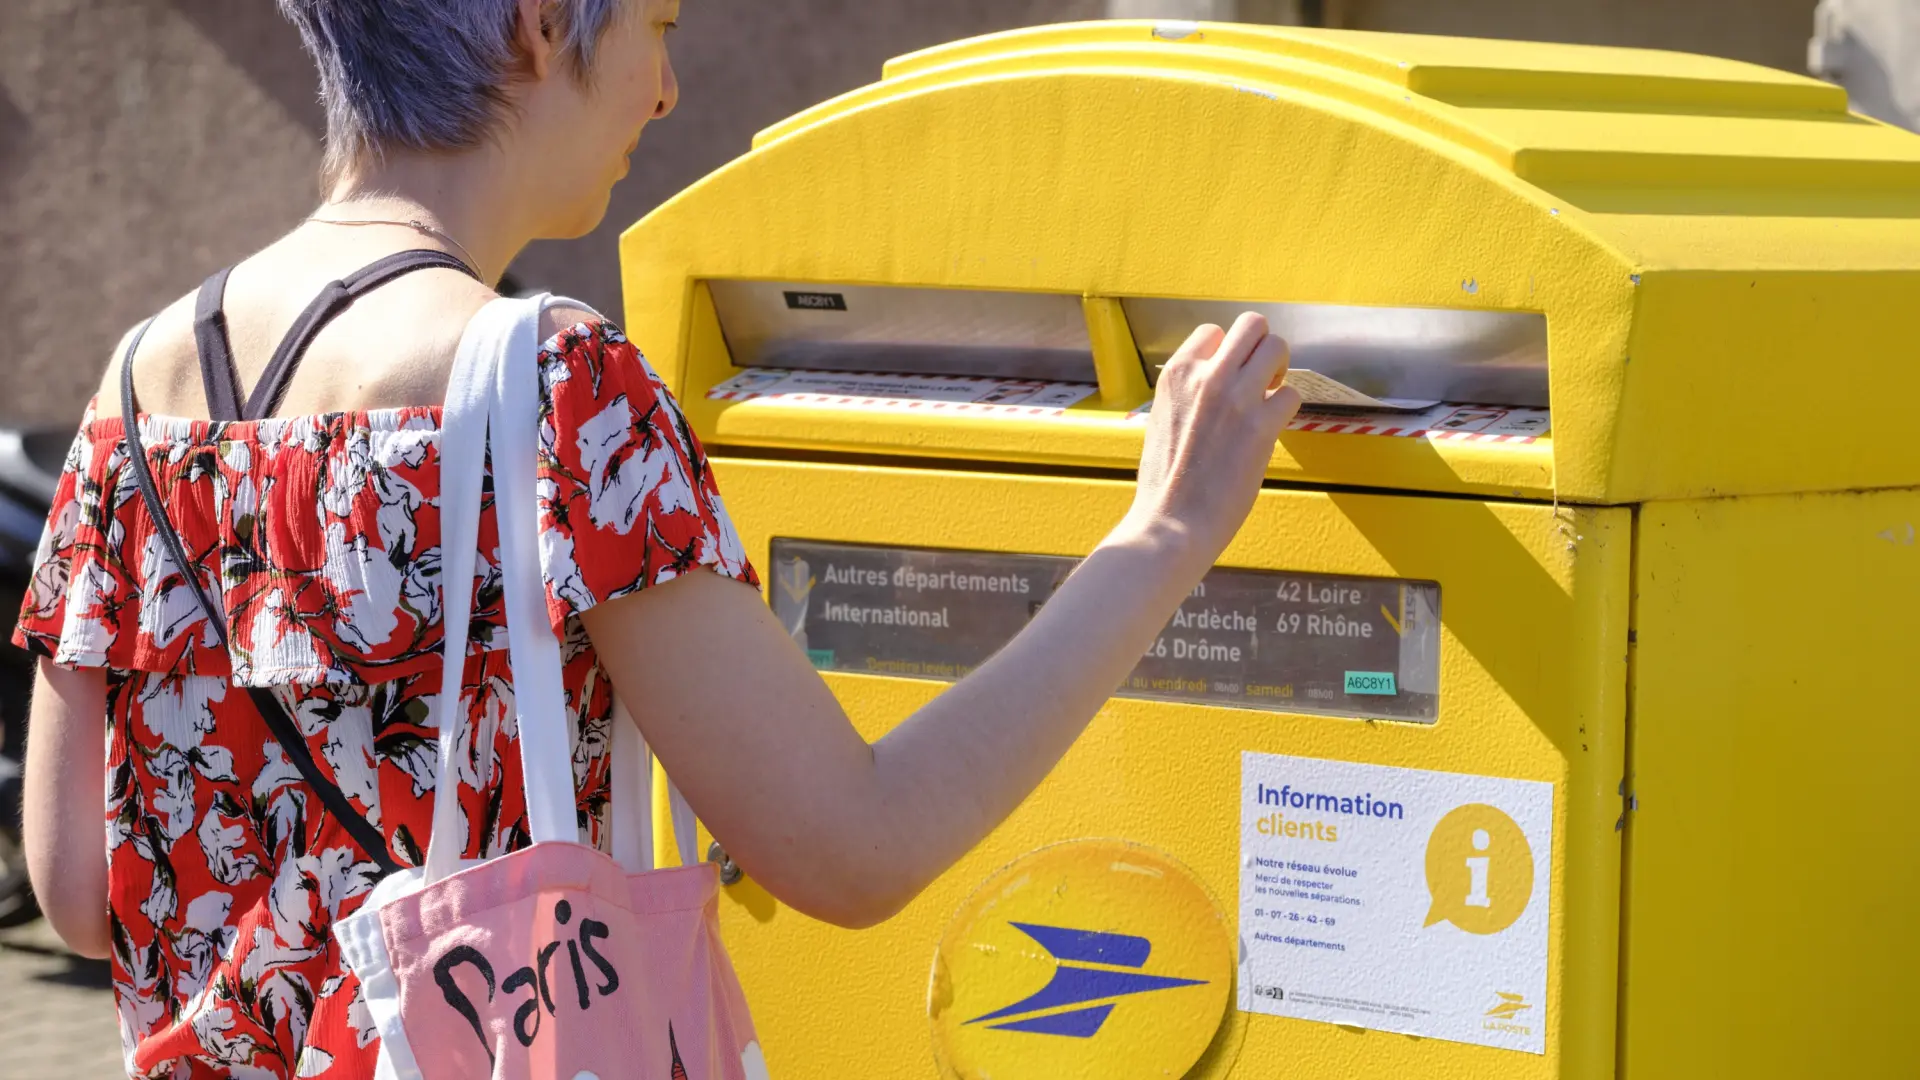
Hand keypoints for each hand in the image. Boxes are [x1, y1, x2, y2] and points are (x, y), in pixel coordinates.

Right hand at [1126, 312, 1300, 573]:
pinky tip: (1272, 429)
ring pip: (1277, 348)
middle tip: (1261, 377)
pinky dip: (1287, 409)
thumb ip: (1187, 394)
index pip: (1212, 331)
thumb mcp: (1161, 420)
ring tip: (1269, 398)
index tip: (1229, 376)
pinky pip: (1292, 394)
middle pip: (1251, 325)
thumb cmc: (1164, 483)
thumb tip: (1211, 388)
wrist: (1172, 521)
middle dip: (1261, 347)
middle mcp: (1206, 376)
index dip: (1226, 352)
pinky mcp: (1261, 426)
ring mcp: (1235, 398)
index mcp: (1176, 375)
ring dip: (1280, 371)